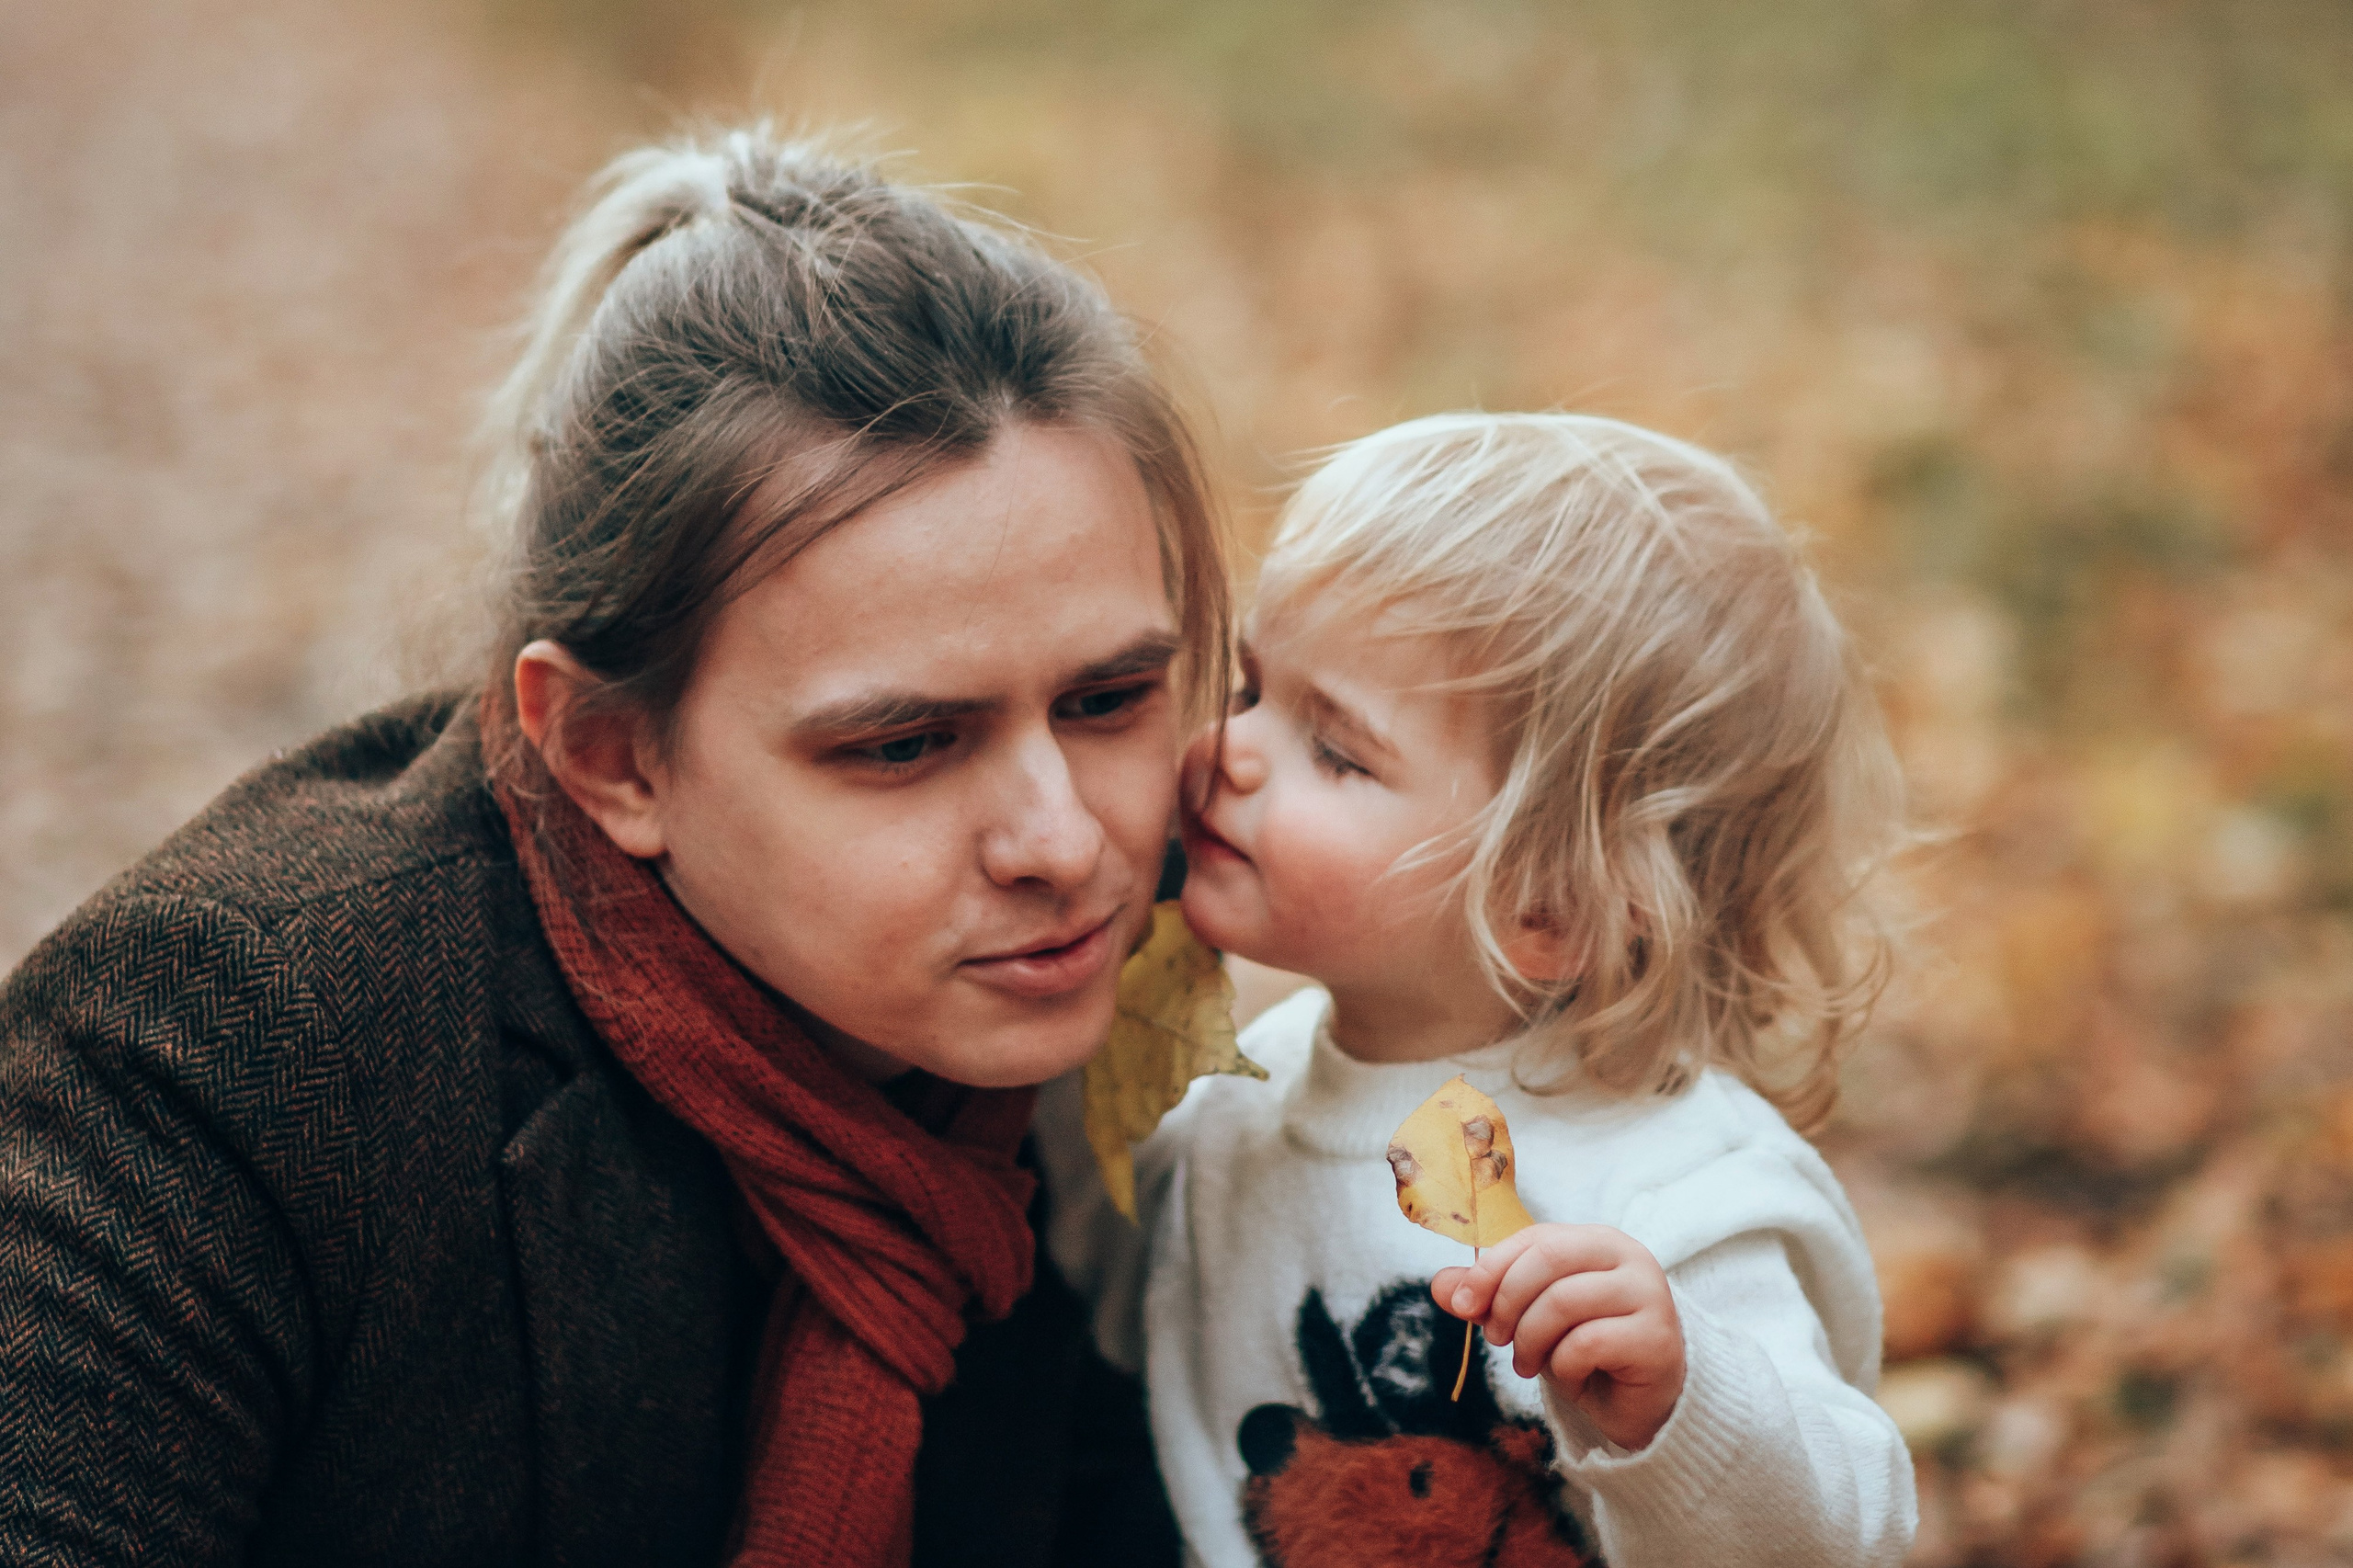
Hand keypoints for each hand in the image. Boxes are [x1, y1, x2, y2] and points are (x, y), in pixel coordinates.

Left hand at [1431, 1223, 1684, 1451]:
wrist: (1641, 1405)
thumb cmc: (1586, 1350)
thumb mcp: (1529, 1318)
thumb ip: (1488, 1297)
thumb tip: (1439, 1285)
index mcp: (1597, 1241)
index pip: (1534, 1238)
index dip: (1490, 1269)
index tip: (1462, 1305)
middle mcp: (1630, 1258)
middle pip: (1548, 1261)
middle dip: (1507, 1302)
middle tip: (1497, 1339)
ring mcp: (1649, 1295)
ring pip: (1564, 1301)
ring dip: (1530, 1340)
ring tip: (1525, 1364)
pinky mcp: (1657, 1338)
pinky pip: (1588, 1342)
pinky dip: (1563, 1364)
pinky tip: (1569, 1376)